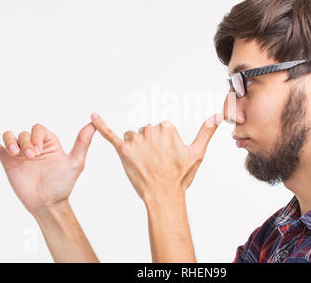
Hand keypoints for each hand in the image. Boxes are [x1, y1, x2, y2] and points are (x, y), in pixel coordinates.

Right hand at [0, 120, 95, 213]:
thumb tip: (94, 123)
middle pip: (23, 132)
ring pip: (10, 136)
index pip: (39, 129)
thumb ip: (82, 142)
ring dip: (12, 142)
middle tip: (31, 157)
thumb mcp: (75, 162)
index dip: (37, 137)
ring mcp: (19, 153)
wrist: (47, 203)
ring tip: (18, 155)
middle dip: (26, 142)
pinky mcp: (8, 161)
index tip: (40, 152)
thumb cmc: (63, 184)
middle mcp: (33, 146)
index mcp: (49, 143)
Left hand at [90, 112, 222, 202]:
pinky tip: (92, 116)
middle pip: (146, 132)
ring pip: (132, 138)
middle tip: (156, 163)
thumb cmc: (180, 176)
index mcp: (167, 127)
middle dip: (149, 146)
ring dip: (136, 149)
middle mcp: (151, 130)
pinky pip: (110, 135)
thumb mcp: (197, 153)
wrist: (164, 195)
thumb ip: (206, 131)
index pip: (161, 129)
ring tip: (144, 165)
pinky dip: (100, 125)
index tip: (166, 157)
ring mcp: (136, 140)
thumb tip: (218, 115)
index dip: (163, 145)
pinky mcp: (123, 150)